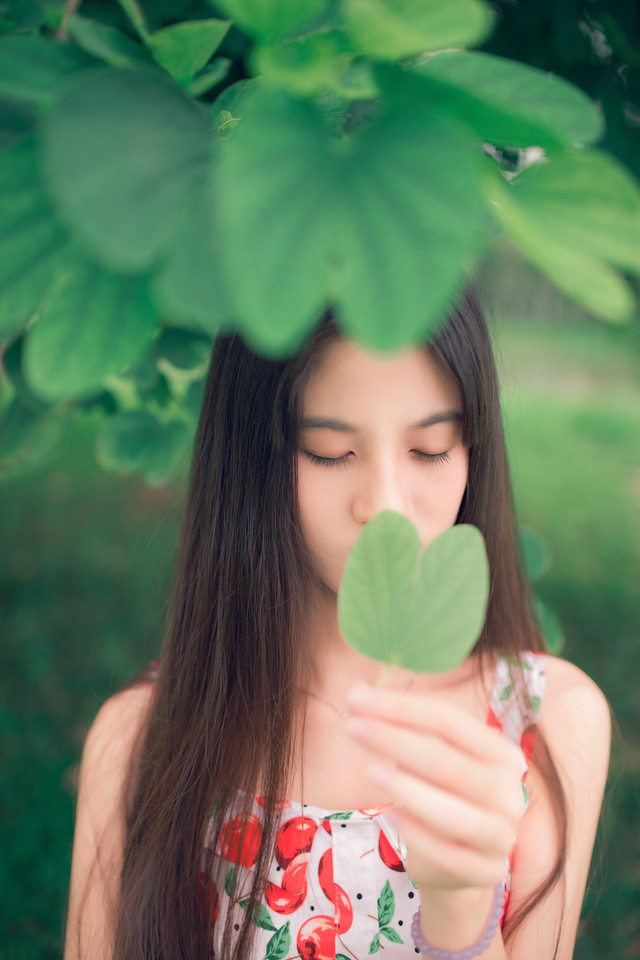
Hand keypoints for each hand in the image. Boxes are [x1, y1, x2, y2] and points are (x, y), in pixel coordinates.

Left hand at [344, 682, 525, 893]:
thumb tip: (358, 692)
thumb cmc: (445, 793)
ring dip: (408, 790)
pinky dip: (416, 834)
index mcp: (502, 754)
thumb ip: (404, 726)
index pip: (450, 722)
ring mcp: (500, 836)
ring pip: (453, 814)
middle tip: (354, 727)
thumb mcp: (434, 756)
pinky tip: (390, 816)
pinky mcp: (484, 872)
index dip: (402, 708)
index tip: (359, 698)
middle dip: (396, 741)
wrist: (464, 859)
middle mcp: (509, 793)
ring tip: (369, 771)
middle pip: (448, 763)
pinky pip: (446, 854)